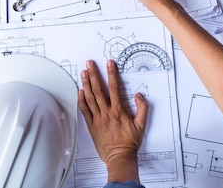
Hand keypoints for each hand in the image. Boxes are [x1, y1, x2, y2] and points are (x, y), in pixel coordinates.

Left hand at [78, 59, 147, 182]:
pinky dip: (81, 100)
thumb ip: (142, 109)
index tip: (109, 64)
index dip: (111, 74)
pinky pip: (85, 110)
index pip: (114, 88)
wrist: (119, 157)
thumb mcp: (141, 125)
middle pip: (99, 89)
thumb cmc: (129, 143)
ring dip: (86, 84)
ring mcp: (97, 118)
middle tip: (89, 64)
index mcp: (118, 111)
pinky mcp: (91, 125)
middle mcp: (106, 112)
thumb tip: (139, 96)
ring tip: (83, 73)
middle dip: (94, 74)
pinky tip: (79, 92)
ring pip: (90, 98)